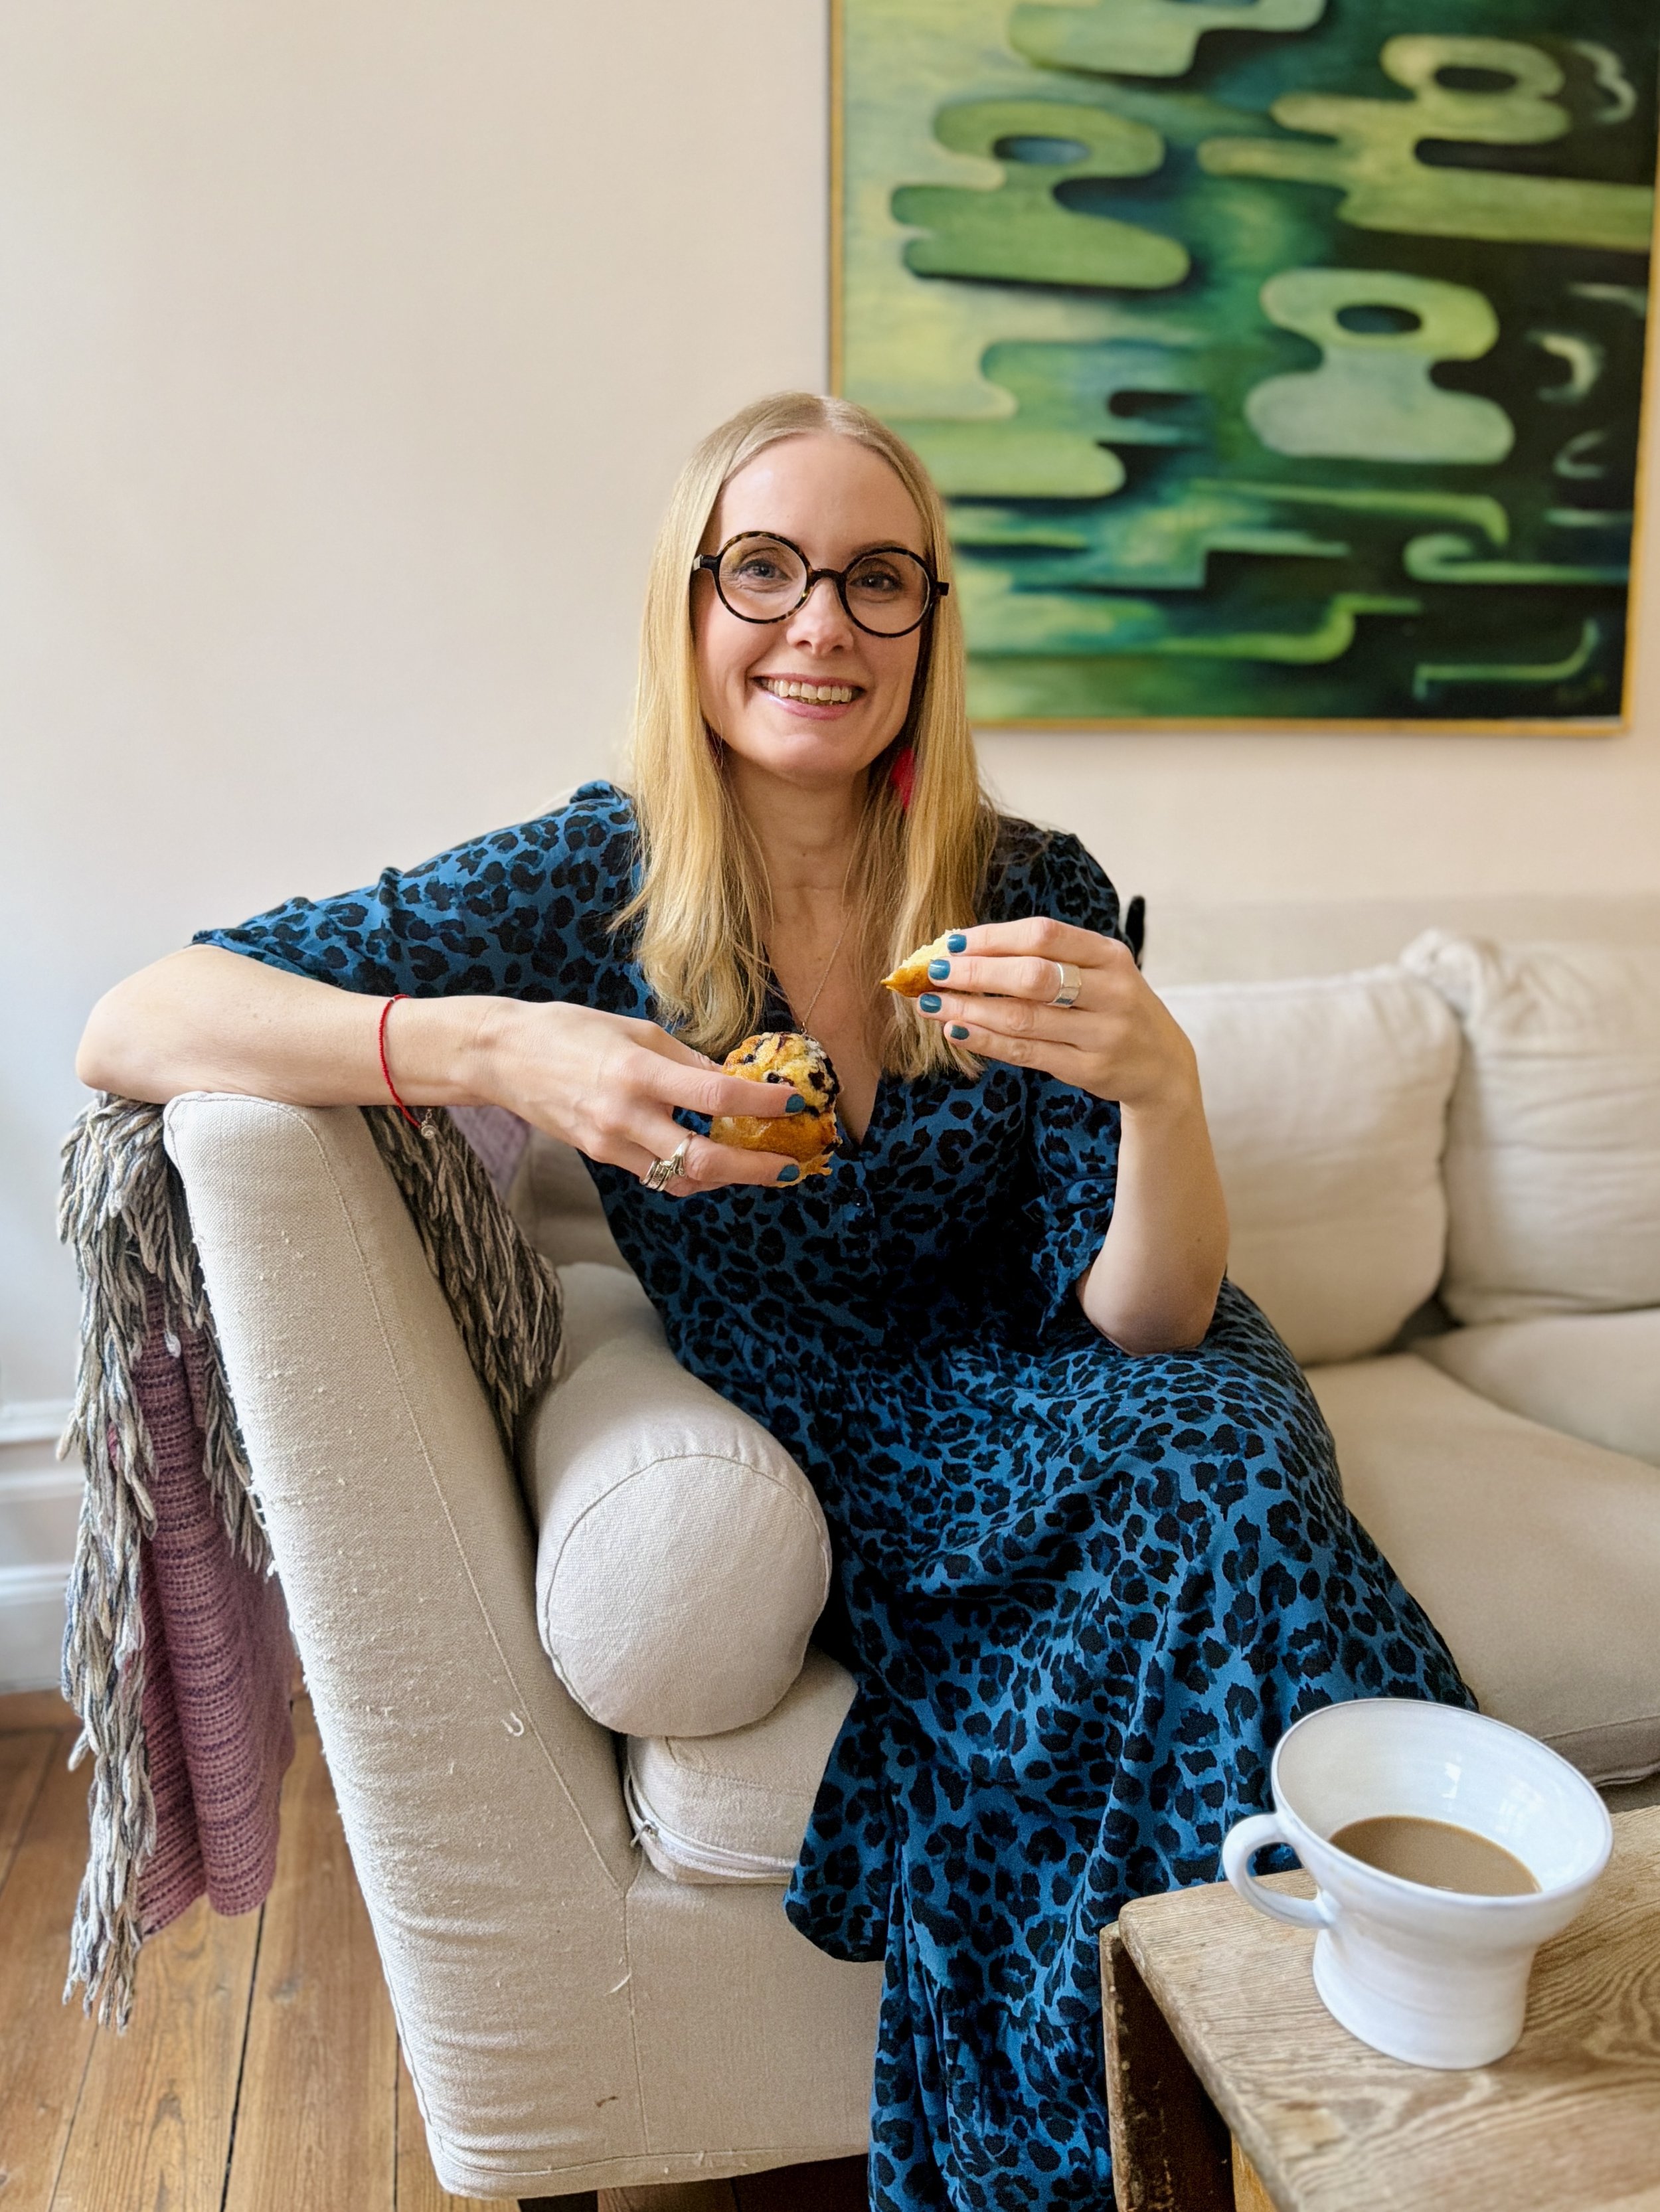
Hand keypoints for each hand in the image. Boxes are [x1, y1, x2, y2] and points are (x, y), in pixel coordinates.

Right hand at [481, 1000, 806, 1194]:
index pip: (715, 1095)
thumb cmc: (570, 1031)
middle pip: (705, 1158)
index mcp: (639, 1072)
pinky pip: (657, 1175)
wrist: (503, 1057)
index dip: (762, 1103)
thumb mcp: (636, 1031)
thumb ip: (686, 1060)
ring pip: (683, 1178)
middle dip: (756, 1169)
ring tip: (759, 1167)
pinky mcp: (601, 1156)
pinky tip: (712, 1160)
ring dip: (727, 1178)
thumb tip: (733, 1081)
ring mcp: (611, 1143)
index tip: (795, 1102)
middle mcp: (626, 1115)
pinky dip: (690, 1173)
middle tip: (792, 1167)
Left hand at [913, 918, 1197, 1110]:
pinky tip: (958, 1030)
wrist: (1162, 1065)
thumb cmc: (1112, 1007)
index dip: (994, 937)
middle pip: (1032, 976)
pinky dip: (987, 1040)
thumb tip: (964, 950)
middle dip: (976, 973)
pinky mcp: (1091, 1070)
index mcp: (1110, 955)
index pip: (1044, 935)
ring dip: (970, 1009)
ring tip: (932, 1003)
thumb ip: (1046, 958)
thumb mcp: (1098, 972)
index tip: (952, 942)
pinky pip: (1027, 1053)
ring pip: (1023, 1018)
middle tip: (932, 972)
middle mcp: (1111, 991)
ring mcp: (1103, 1034)